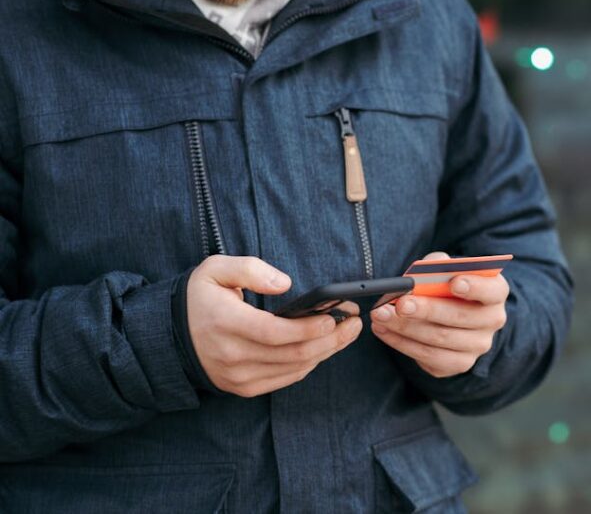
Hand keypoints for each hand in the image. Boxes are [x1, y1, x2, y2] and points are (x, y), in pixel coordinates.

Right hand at [187, 255, 361, 396]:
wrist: (170, 337)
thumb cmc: (199, 298)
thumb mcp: (215, 270)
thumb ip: (250, 269)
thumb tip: (285, 284)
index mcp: (225, 324)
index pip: (276, 332)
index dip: (311, 327)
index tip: (337, 315)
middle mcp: (232, 356)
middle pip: (293, 354)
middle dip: (332, 339)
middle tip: (355, 322)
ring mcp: (239, 377)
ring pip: (295, 368)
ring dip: (327, 352)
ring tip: (348, 332)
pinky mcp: (245, 388)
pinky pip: (287, 379)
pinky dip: (310, 364)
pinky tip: (324, 348)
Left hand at [370, 252, 508, 377]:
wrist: (449, 315)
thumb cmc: (446, 286)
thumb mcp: (445, 269)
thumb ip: (437, 265)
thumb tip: (421, 272)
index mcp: (495, 292)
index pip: (492, 290)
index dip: (475, 287)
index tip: (454, 282)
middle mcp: (492, 321)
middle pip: (461, 318)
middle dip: (427, 310)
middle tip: (401, 304)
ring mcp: (477, 346)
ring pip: (440, 339)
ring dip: (406, 328)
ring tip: (380, 316)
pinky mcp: (459, 363)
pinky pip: (428, 357)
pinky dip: (402, 343)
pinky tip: (384, 331)